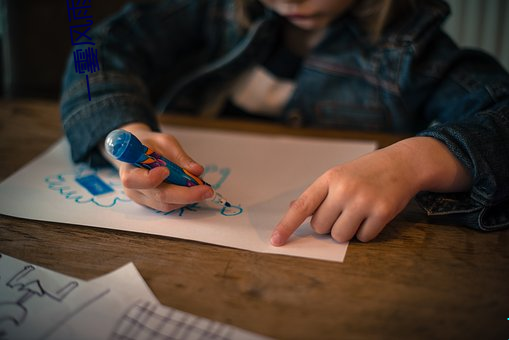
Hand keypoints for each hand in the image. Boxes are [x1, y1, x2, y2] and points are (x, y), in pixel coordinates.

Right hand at [104, 123, 213, 211]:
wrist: (140, 152)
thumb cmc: (150, 145)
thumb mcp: (165, 142)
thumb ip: (180, 156)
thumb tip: (197, 170)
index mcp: (129, 168)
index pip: (134, 179)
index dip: (150, 178)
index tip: (166, 171)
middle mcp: (133, 188)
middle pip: (158, 196)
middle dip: (185, 194)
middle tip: (206, 190)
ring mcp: (143, 199)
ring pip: (167, 204)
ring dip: (188, 197)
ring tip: (203, 188)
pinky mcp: (153, 204)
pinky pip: (170, 205)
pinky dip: (184, 199)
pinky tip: (194, 190)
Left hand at [270, 137, 471, 244]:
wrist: (402, 163)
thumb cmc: (364, 172)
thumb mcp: (338, 175)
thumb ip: (317, 194)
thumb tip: (292, 210)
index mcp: (328, 179)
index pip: (302, 207)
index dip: (286, 226)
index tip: (275, 241)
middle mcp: (344, 188)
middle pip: (321, 228)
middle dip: (329, 225)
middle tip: (343, 210)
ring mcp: (363, 200)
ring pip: (340, 236)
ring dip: (347, 231)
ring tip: (358, 213)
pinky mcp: (382, 211)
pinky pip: (363, 238)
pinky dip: (366, 232)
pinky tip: (373, 215)